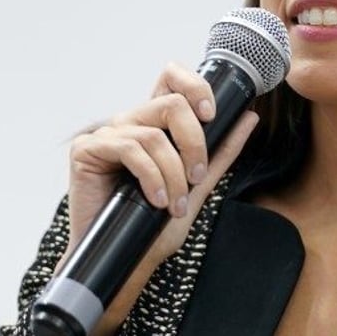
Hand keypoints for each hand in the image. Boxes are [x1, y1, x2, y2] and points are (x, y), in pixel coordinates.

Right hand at [64, 63, 257, 267]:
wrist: (125, 259)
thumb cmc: (157, 223)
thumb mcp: (200, 184)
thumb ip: (222, 150)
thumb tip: (249, 117)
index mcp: (156, 124)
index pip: (172, 78)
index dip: (195, 85)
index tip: (211, 114)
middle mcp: (131, 122)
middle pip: (171, 104)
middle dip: (194, 142)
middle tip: (197, 176)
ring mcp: (107, 134)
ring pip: (153, 134)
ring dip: (173, 173)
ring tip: (176, 203)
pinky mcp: (86, 150)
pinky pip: (128, 148)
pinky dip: (151, 176)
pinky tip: (157, 200)